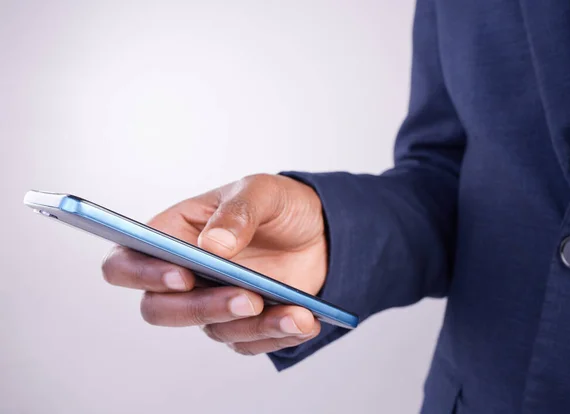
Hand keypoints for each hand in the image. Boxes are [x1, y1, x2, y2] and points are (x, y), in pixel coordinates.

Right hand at [101, 174, 326, 354]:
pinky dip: (277, 335)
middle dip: (201, 308)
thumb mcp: (261, 192)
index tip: (184, 276)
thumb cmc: (277, 205)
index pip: (126, 262)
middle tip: (248, 298)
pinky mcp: (242, 324)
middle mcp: (184, 275)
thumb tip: (213, 246)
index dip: (142, 275)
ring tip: (296, 312)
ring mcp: (212, 302)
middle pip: (161, 310)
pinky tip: (304, 321)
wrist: (320, 230)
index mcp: (172, 235)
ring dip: (252, 325)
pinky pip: (248, 343)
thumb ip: (237, 212)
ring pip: (211, 330)